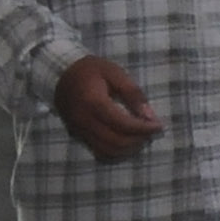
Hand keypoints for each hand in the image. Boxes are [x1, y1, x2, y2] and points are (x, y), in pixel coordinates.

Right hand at [50, 55, 165, 158]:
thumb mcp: (115, 72)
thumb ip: (133, 93)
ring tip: (141, 137)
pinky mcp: (77, 134)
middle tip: (151, 132)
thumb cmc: (90, 70)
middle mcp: (84, 120)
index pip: (122, 124)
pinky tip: (127, 142)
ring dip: (128, 149)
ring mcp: (79, 129)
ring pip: (107, 150)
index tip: (159, 126)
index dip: (143, 129)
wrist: (60, 74)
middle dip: (138, 140)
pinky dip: (116, 151)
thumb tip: (150, 116)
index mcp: (93, 102)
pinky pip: (98, 150)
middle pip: (116, 141)